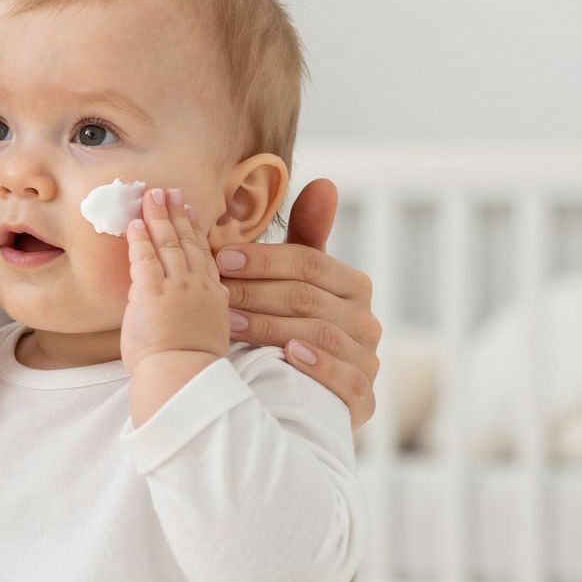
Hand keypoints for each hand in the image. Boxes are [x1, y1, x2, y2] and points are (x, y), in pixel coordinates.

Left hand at [120, 187, 227, 373]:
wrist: (183, 377)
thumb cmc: (191, 369)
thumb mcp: (209, 338)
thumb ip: (202, 317)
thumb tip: (195, 312)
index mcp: (214, 298)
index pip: (204, 256)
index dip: (195, 232)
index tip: (190, 213)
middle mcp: (198, 287)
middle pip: (187, 242)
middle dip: (178, 214)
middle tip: (171, 193)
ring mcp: (176, 287)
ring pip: (168, 243)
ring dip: (159, 216)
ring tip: (152, 195)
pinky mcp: (151, 291)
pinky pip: (145, 257)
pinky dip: (140, 237)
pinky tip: (134, 222)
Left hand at [213, 178, 381, 429]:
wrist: (304, 396)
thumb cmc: (294, 326)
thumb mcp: (299, 282)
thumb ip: (308, 236)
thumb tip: (323, 182)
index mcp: (353, 286)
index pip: (309, 264)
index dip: (264, 259)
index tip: (220, 257)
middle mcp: (367, 321)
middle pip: (308, 298)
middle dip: (256, 293)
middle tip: (214, 292)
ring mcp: (368, 360)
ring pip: (320, 335)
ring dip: (271, 328)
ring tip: (229, 324)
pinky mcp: (364, 399)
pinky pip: (346, 380)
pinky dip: (319, 366)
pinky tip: (288, 355)